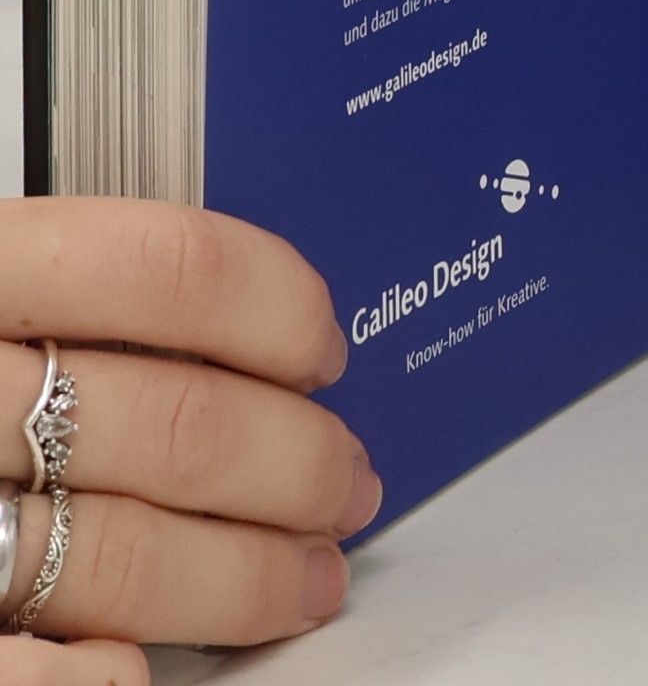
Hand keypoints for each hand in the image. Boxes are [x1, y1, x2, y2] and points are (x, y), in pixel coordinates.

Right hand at [0, 199, 376, 681]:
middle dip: (293, 463)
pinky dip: (86, 682)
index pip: (161, 268)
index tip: (324, 347)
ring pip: (117, 551)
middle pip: (168, 421)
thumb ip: (62, 296)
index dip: (273, 307)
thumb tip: (237, 326)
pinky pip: (7, 670)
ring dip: (244, 577)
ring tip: (305, 580)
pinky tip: (140, 677)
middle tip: (348, 484)